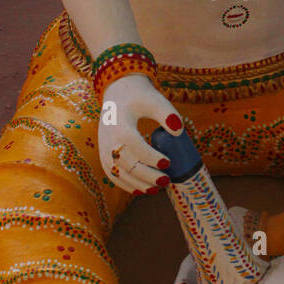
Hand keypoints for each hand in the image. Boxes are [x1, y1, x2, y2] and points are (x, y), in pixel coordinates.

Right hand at [98, 74, 182, 194]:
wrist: (117, 93)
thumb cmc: (139, 96)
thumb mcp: (155, 99)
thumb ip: (167, 113)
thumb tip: (179, 132)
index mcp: (120, 124)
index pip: (134, 144)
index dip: (150, 157)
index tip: (168, 163)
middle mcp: (108, 138)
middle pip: (126, 163)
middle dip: (146, 175)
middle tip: (167, 180)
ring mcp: (104, 148)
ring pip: (118, 172)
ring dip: (137, 184)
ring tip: (157, 189)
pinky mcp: (104, 154)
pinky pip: (113, 174)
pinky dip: (126, 185)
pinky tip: (142, 190)